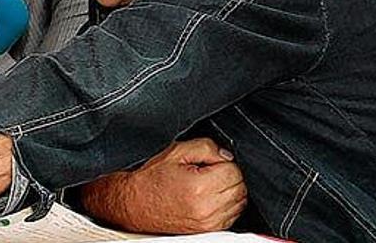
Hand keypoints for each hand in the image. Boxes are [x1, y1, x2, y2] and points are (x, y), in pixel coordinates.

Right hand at [80, 138, 246, 233]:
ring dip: (229, 190)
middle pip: (241, 187)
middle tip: (207, 170)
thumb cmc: (151, 179)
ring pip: (240, 202)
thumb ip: (206, 147)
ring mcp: (209, 223)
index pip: (234, 170)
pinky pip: (233, 214)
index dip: (222, 161)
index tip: (210, 161)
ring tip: (206, 183)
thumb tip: (227, 155)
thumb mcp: (176, 152)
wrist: (135, 203)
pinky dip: (226, 204)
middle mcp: (207, 209)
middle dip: (228, 175)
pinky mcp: (210, 230)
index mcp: (199, 187)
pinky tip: (208, 196)